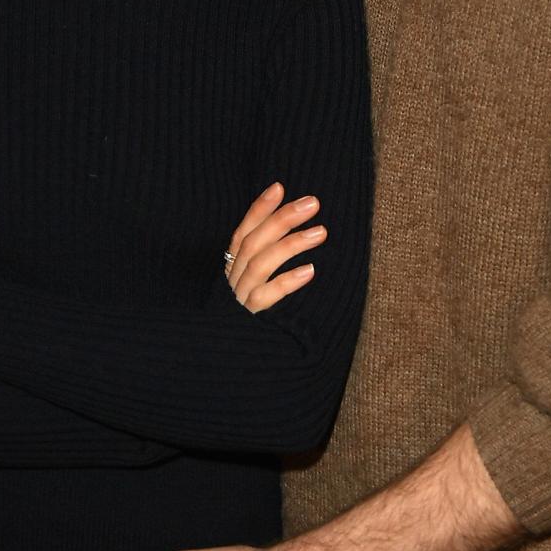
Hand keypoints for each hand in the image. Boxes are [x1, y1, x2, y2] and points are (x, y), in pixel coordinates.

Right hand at [225, 182, 326, 311]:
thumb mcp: (252, 286)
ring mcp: (239, 301)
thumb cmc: (249, 319)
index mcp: (231, 269)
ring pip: (260, 265)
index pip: (242, 232)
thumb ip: (265, 260)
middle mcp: (232, 281)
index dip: (259, 209)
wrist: (229, 364)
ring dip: (291, 244)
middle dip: (283, 219)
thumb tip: (296, 229)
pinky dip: (286, 282)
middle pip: (254, 242)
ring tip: (321, 232)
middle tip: (313, 203)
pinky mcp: (250, 322)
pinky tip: (310, 271)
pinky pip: (266, 299)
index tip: (280, 186)